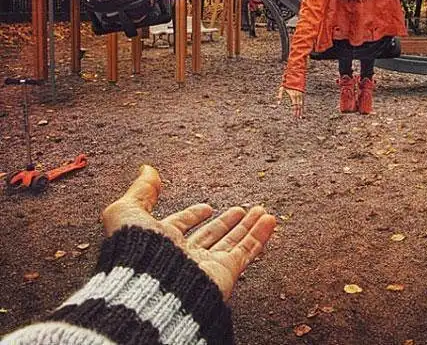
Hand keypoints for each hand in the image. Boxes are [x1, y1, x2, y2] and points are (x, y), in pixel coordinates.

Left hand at [102, 165, 276, 299]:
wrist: (149, 286)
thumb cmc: (134, 250)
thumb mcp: (126, 212)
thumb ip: (140, 192)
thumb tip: (146, 169)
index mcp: (161, 241)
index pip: (181, 226)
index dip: (192, 215)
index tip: (206, 207)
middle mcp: (185, 255)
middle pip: (212, 235)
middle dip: (227, 222)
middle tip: (241, 210)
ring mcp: (206, 265)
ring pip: (232, 242)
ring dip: (248, 226)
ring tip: (262, 211)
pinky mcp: (224, 273)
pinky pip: (246, 252)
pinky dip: (259, 236)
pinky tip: (269, 221)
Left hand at [277, 86, 303, 117]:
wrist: (295, 76)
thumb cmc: (287, 83)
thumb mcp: (282, 88)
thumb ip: (280, 95)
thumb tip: (278, 103)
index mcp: (293, 95)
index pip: (294, 105)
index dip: (295, 111)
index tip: (294, 116)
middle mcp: (297, 96)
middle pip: (298, 106)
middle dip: (298, 112)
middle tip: (298, 118)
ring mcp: (301, 95)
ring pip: (301, 104)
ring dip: (301, 110)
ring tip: (301, 115)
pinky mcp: (302, 93)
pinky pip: (302, 101)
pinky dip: (302, 106)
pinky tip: (302, 109)